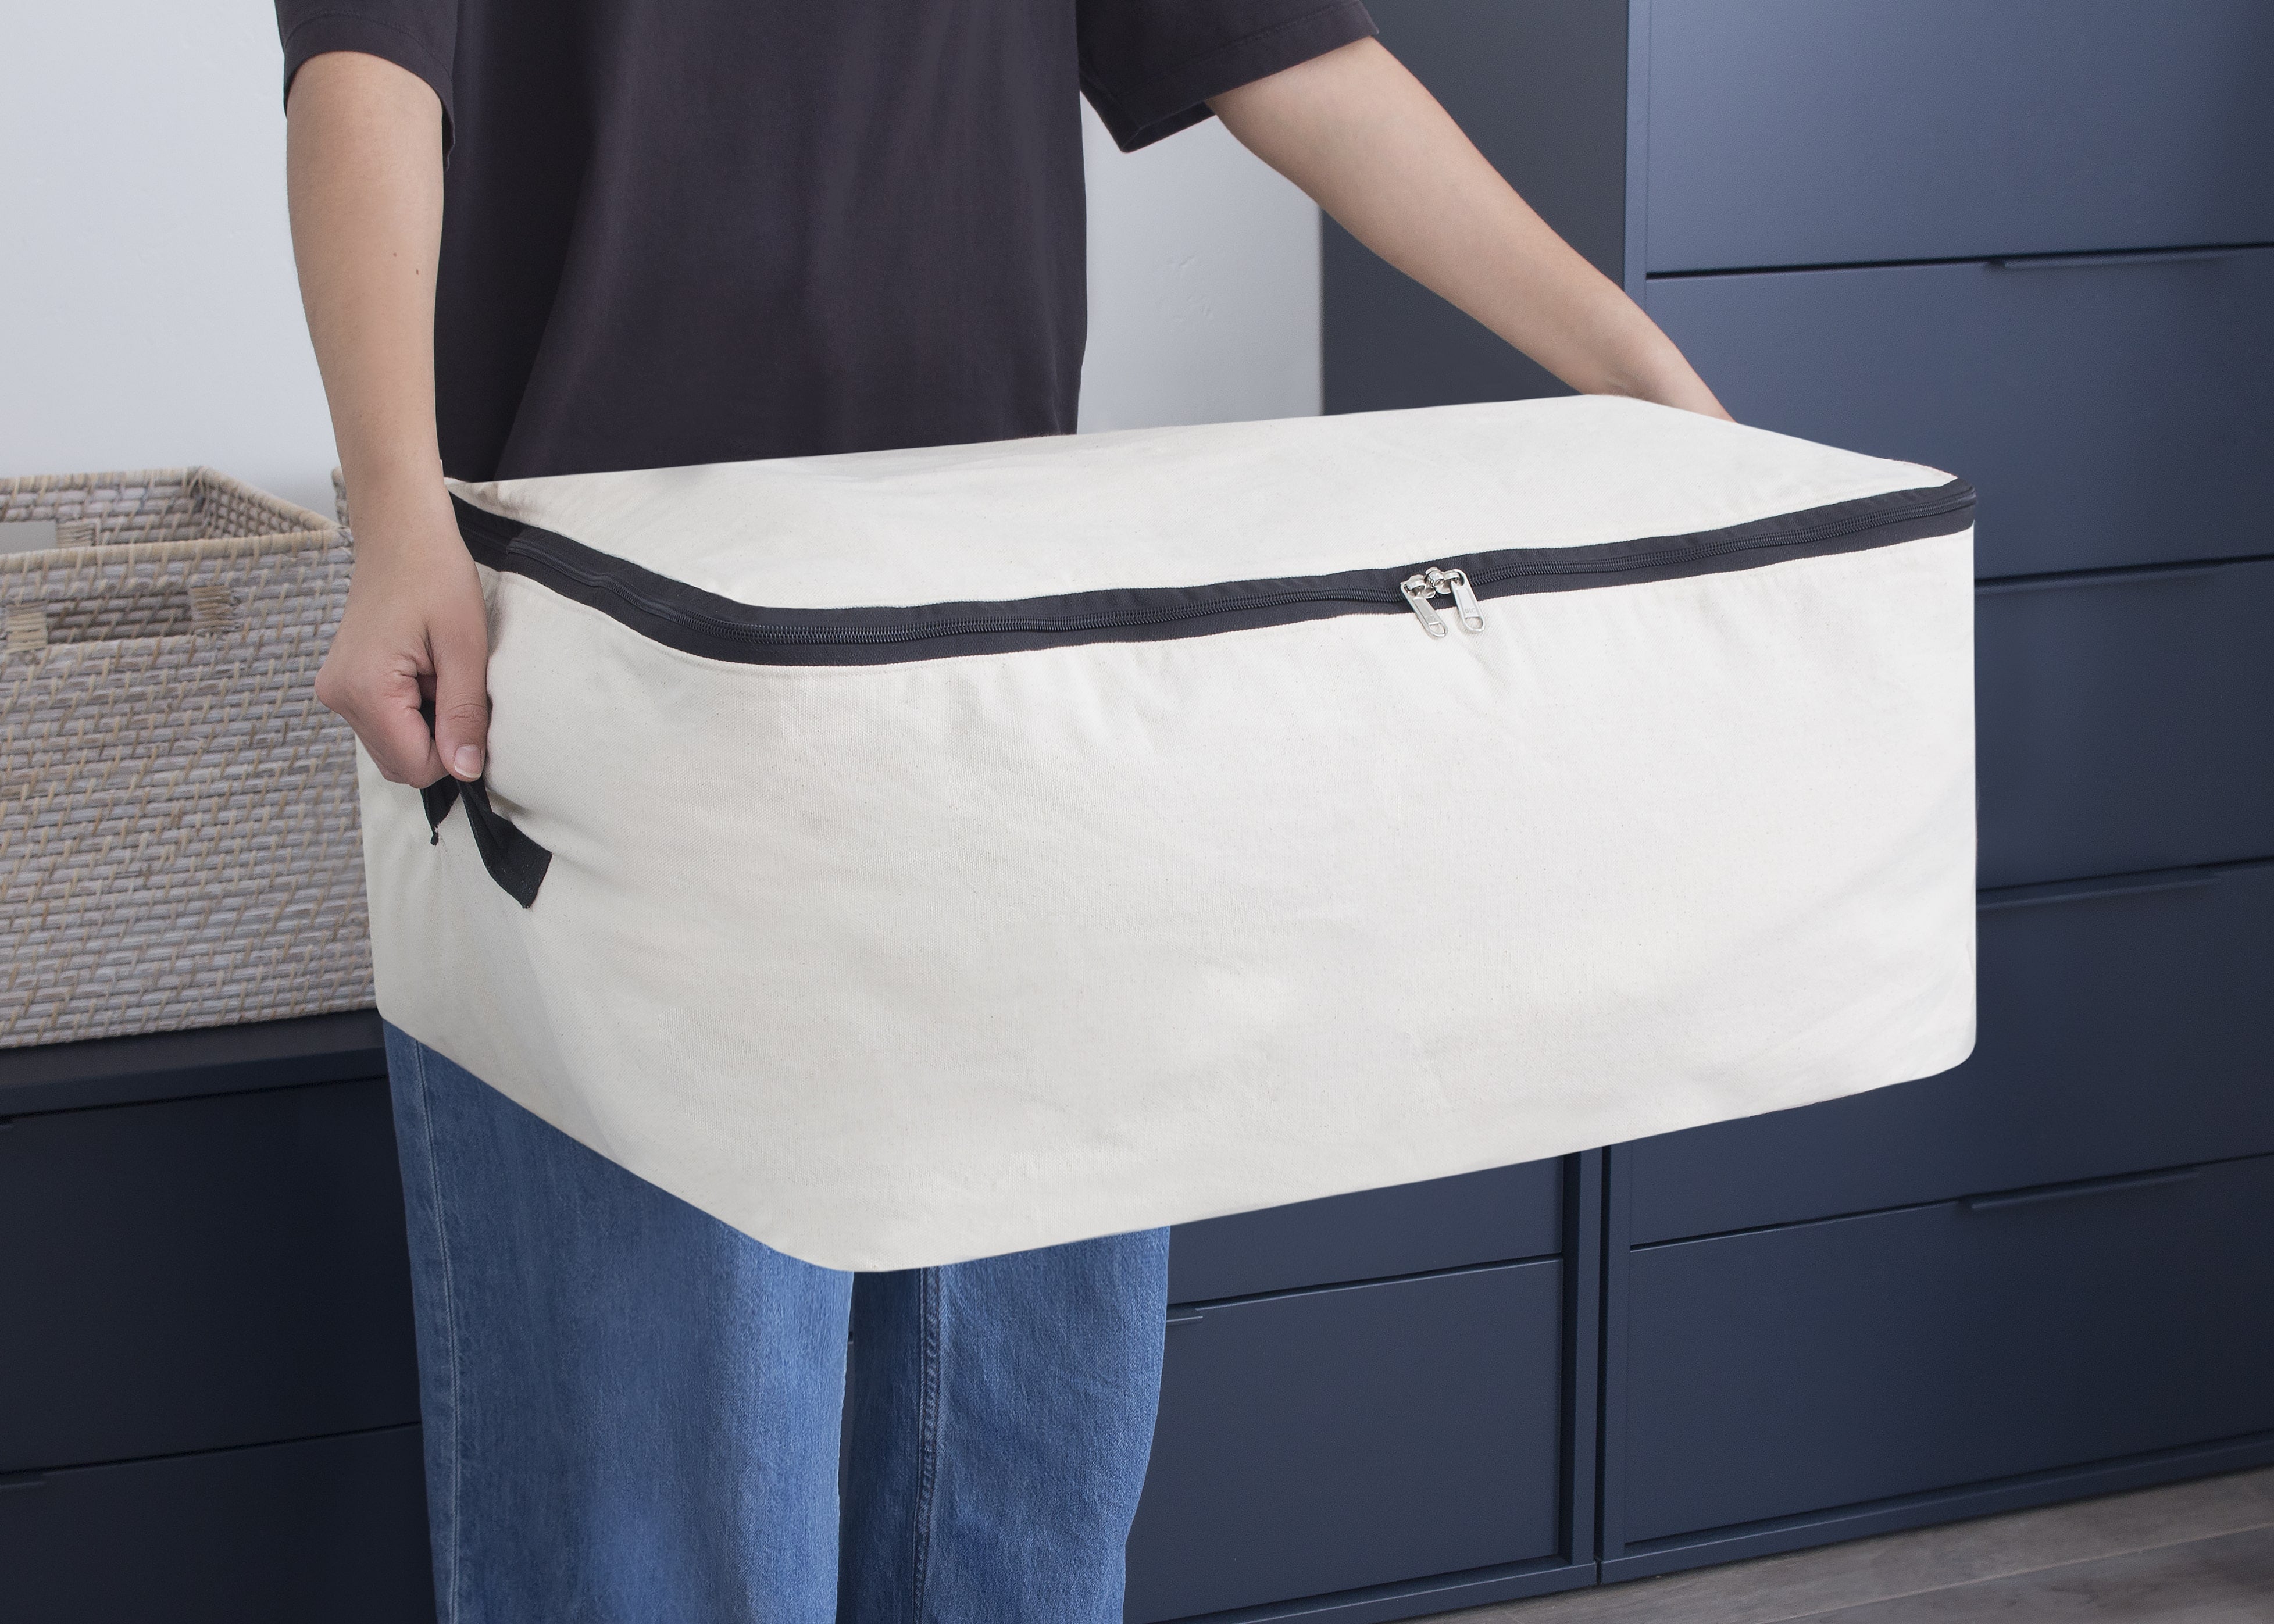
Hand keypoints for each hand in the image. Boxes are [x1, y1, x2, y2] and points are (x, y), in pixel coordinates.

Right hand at [315, 479, 489, 785]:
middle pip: (402, 764)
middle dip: (440, 738)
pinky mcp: (343, 684)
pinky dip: (412, 710)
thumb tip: (467, 771)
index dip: (456, 751)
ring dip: (427, 723)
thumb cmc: (435, 576)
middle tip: (454, 683)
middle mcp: (339, 697)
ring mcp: (336, 691)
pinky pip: (384, 723)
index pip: (417, 767)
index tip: (471, 709)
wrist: (401, 534)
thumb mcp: (465, 647)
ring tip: (437, 673)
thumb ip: (464, 715)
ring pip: (393, 747)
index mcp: (365, 690)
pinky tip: (423, 672)